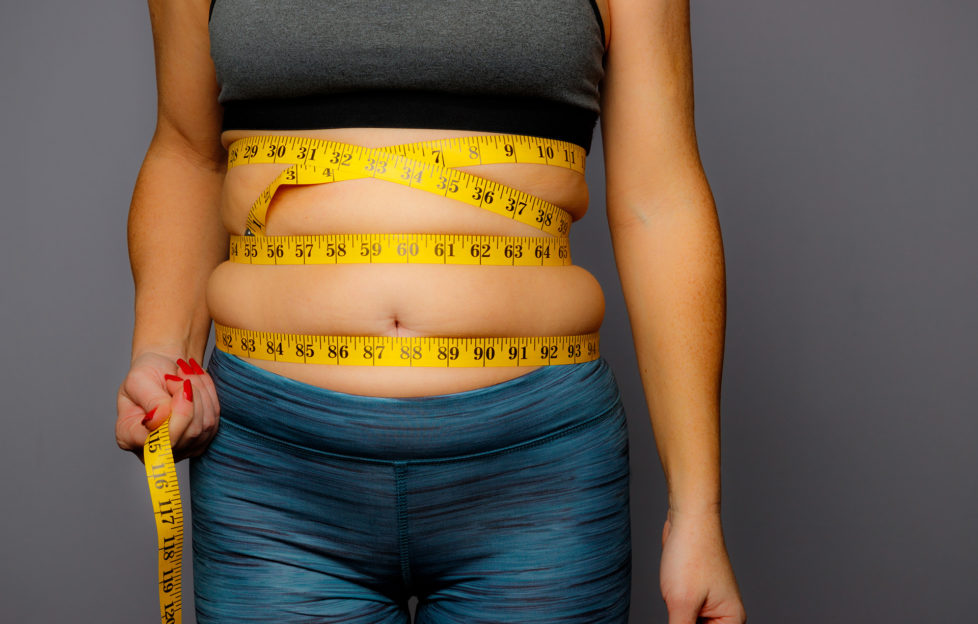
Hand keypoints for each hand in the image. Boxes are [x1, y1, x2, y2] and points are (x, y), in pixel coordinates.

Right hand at [116, 351, 219, 461]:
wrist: (164, 370)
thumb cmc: (147, 374)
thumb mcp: (140, 380)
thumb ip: (151, 401)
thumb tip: (162, 420)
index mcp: (128, 436)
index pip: (161, 438)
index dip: (178, 412)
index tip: (175, 381)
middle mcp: (153, 450)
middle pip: (189, 433)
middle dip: (192, 397)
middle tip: (180, 374)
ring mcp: (180, 449)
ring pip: (205, 426)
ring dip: (201, 393)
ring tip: (187, 376)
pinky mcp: (200, 442)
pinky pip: (214, 421)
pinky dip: (210, 397)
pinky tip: (197, 383)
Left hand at [659, 508, 745, 623]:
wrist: (688, 518)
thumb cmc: (691, 555)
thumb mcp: (681, 603)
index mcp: (732, 621)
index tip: (680, 620)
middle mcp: (725, 616)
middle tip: (676, 611)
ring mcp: (709, 606)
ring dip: (679, 621)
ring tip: (675, 600)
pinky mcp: (695, 596)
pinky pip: (686, 617)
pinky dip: (676, 618)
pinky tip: (670, 607)